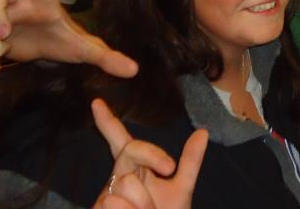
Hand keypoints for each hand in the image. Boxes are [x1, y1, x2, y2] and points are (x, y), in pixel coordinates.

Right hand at [91, 99, 207, 208]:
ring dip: (144, 203)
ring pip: (126, 185)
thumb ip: (190, 162)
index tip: (97, 101)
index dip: (108, 122)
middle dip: (151, 155)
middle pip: (130, 150)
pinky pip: (115, 204)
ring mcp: (107, 196)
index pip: (121, 141)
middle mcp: (119, 178)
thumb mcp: (181, 190)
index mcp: (137, 169)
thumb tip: (203, 132)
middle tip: (168, 168)